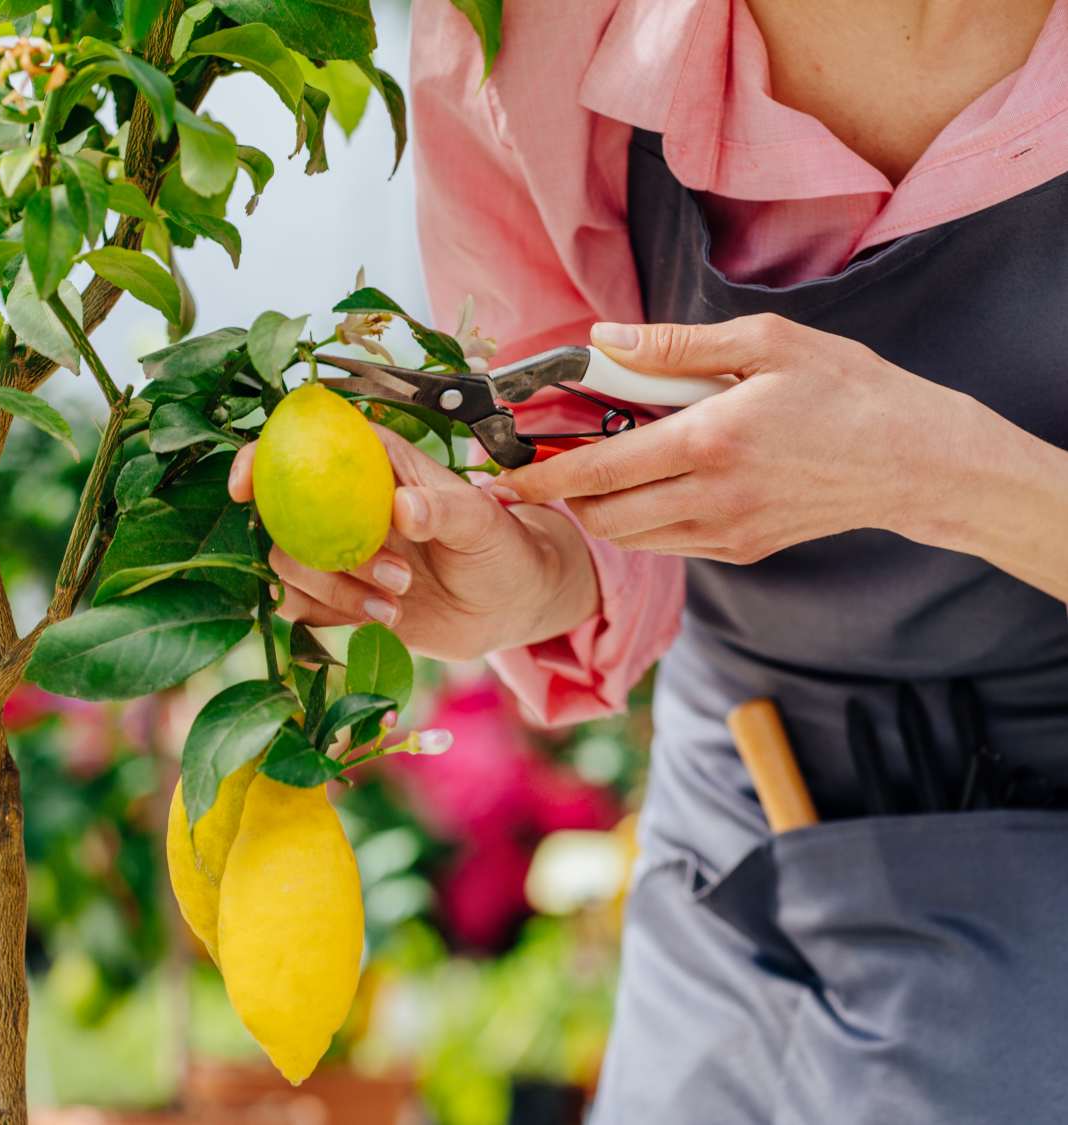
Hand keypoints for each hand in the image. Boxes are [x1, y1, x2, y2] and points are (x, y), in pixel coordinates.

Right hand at [229, 425, 598, 660]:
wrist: (510, 605)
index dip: (259, 459)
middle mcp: (343, 504)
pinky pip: (299, 607)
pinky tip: (380, 622)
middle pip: (281, 514)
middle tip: (396, 576)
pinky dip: (328, 618)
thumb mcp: (482, 522)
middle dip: (322, 550)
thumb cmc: (501, 545)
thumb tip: (403, 508)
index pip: (301, 446)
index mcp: (372, 465)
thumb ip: (445, 509)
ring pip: (288, 565)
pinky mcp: (338, 598)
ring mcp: (337, 552)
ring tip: (398, 603)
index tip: (245, 487)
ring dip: (334, 589)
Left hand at [498, 314, 981, 562]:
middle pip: (601, 516)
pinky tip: (662, 480)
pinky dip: (645, 519)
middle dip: (567, 493)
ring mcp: (727, 533)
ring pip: (630, 537)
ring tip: (613, 464)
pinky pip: (667, 543)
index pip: (598, 469)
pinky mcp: (742, 552)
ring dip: (604, 507)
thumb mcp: (766, 342)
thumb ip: (674, 346)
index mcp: (710, 440)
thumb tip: (601, 341)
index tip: (505, 476)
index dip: (541, 476)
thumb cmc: (846, 389)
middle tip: (562, 458)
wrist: (917, 461)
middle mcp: (712, 498)